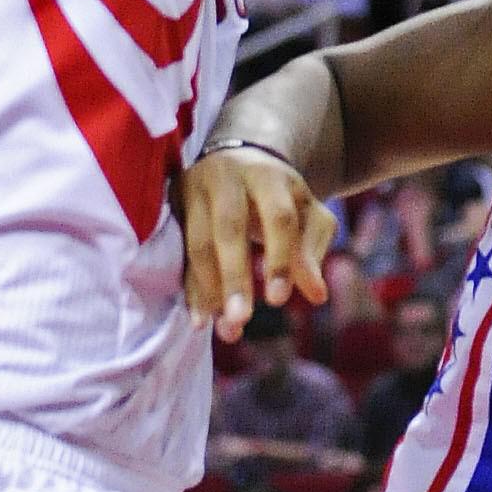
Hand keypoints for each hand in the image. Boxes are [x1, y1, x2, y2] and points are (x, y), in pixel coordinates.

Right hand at [182, 146, 335, 340]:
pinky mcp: (174, 207)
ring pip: (198, 244)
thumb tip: (316, 295)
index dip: (279, 258)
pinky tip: (202, 320)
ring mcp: (194, 191)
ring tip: (227, 329)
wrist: (238, 162)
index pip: (277, 217)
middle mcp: (227, 178)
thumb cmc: (280, 196)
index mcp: (268, 175)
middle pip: (228, 228)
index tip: (278, 300)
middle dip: (234, 277)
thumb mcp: (307, 214)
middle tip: (241, 320)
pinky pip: (181, 255)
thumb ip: (313, 251)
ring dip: (210, 291)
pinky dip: (191, 289)